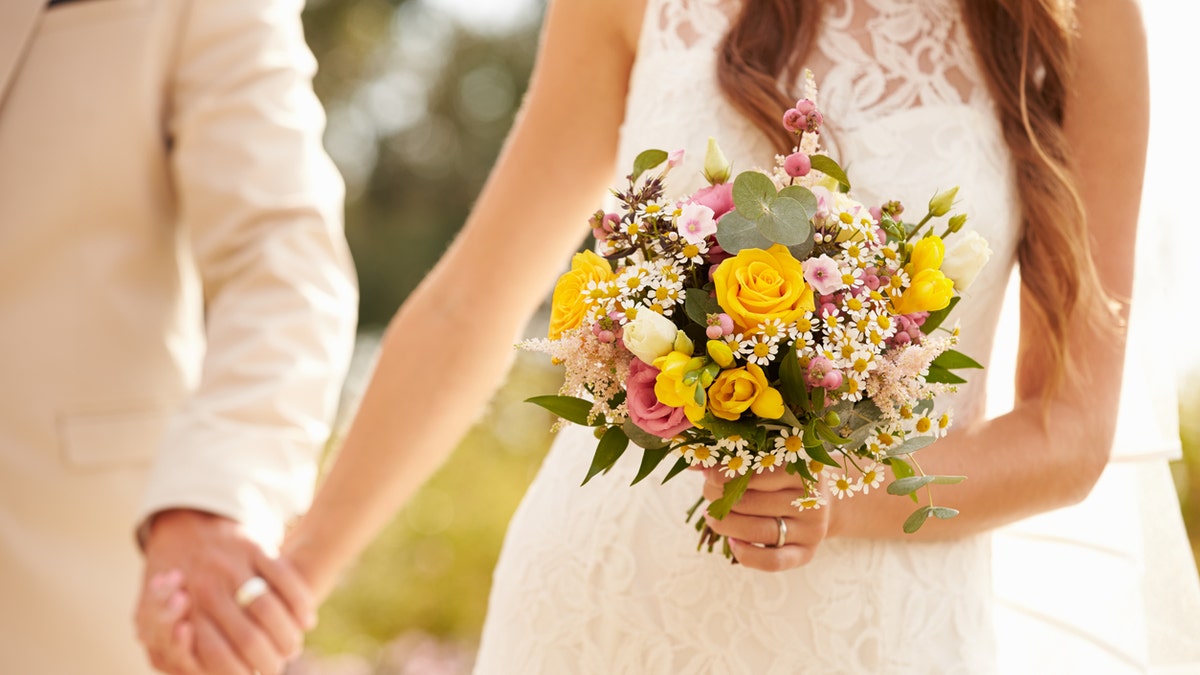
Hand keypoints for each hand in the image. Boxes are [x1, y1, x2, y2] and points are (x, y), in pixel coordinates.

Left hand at [136, 509, 315, 673]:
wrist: (182, 527)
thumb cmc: (169, 586)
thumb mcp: (151, 619)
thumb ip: (166, 650)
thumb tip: (195, 673)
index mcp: (182, 612)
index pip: (218, 657)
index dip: (241, 673)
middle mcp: (208, 590)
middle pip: (249, 639)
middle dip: (270, 661)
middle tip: (277, 666)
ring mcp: (232, 566)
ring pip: (270, 610)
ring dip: (288, 635)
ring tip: (292, 646)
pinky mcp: (254, 546)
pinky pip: (284, 577)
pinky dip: (300, 602)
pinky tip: (306, 620)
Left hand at [701, 468, 832, 571]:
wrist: (823, 501)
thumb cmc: (784, 476)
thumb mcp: (768, 461)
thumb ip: (734, 460)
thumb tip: (693, 465)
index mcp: (803, 469)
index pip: (758, 472)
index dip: (726, 473)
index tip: (708, 473)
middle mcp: (811, 500)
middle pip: (753, 502)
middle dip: (721, 498)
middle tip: (708, 492)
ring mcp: (811, 530)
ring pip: (759, 530)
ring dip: (725, 524)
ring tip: (711, 516)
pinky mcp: (806, 553)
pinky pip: (773, 561)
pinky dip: (747, 554)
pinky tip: (732, 542)